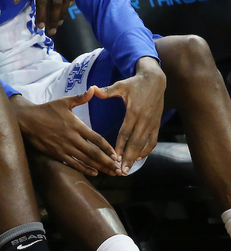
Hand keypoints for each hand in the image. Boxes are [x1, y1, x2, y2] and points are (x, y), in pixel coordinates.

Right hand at [12, 91, 118, 176]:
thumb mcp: (64, 102)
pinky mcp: (56, 153)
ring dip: (99, 168)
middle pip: (93, 153)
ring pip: (85, 160)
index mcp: (76, 125)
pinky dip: (84, 169)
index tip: (117, 156)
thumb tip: (94, 89)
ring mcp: (64, 147)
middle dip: (107, 162)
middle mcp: (72, 138)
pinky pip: (73, 164)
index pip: (96, 139)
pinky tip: (94, 173)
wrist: (26, 119)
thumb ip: (80, 98)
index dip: (108, 148)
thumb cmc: (46, 110)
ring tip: (111, 173)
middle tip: (119, 170)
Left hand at [96, 57, 166, 173]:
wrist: (155, 80)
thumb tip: (93, 89)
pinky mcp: (157, 124)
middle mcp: (144, 120)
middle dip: (128, 157)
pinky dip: (147, 150)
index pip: (126, 132)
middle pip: (135, 142)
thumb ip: (107, 91)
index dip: (120, 145)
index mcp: (134, 112)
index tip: (114, 157)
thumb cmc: (134, 83)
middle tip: (121, 170)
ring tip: (129, 168)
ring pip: (144, 143)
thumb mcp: (120, 85)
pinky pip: (153, 140)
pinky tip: (139, 157)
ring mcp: (152, 123)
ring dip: (137, 156)